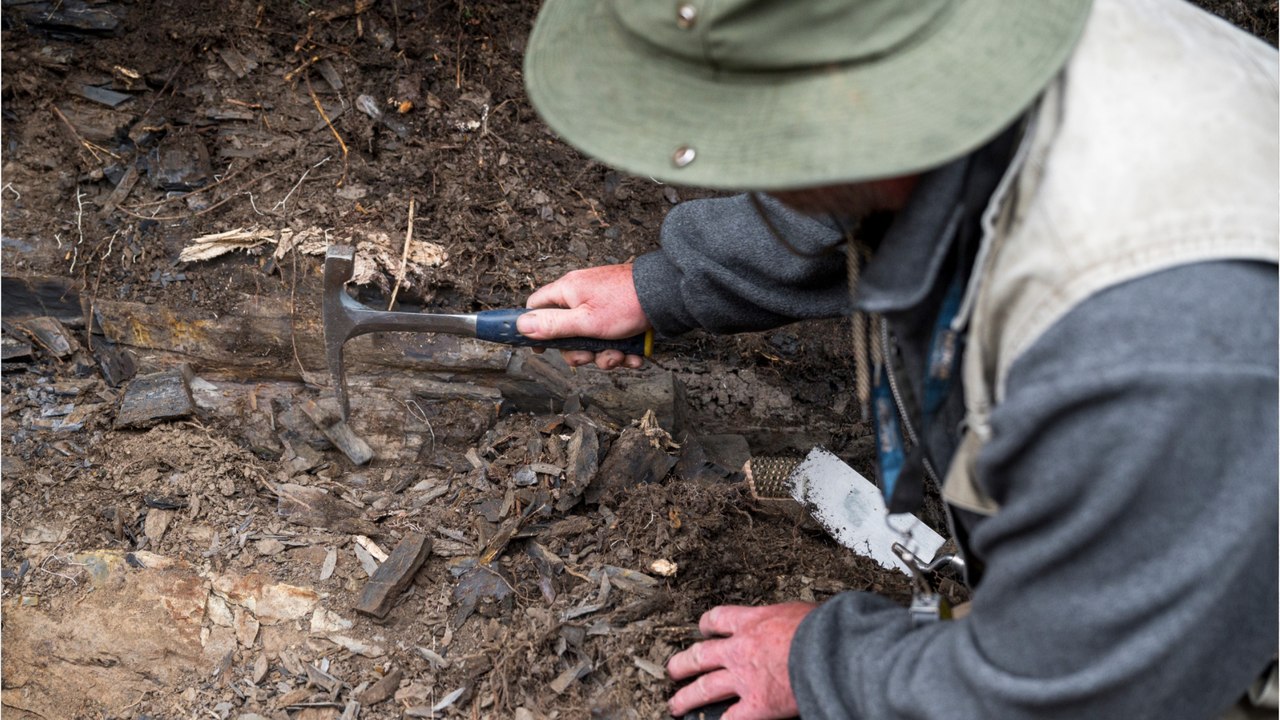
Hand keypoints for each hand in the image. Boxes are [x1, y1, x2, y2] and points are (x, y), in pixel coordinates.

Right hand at [519, 264, 651, 369]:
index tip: (543, 348)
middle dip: (580, 351)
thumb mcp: (585, 321)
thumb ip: (553, 325)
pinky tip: (633, 354)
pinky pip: (612, 337)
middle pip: (566, 331)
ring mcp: (601, 305)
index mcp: (567, 291)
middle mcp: (581, 296)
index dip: (535, 328)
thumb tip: (521, 325)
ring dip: (605, 355)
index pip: (537, 306)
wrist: (666, 296)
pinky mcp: (619, 314)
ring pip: (592, 339)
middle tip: (591, 356)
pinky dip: (622, 349)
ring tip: (621, 355)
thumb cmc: (627, 303)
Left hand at [666, 602, 816, 719]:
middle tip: (674, 670)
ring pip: (704, 688)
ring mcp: (743, 678)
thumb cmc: (822, 628)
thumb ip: (786, 621)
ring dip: (686, 698)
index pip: (718, 619)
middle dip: (683, 663)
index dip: (707, 625)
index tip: (704, 630)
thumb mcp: (799, 612)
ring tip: (676, 705)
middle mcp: (739, 649)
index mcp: (751, 622)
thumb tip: (799, 622)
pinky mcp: (756, 705)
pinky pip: (730, 719)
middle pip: (700, 655)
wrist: (829, 650)